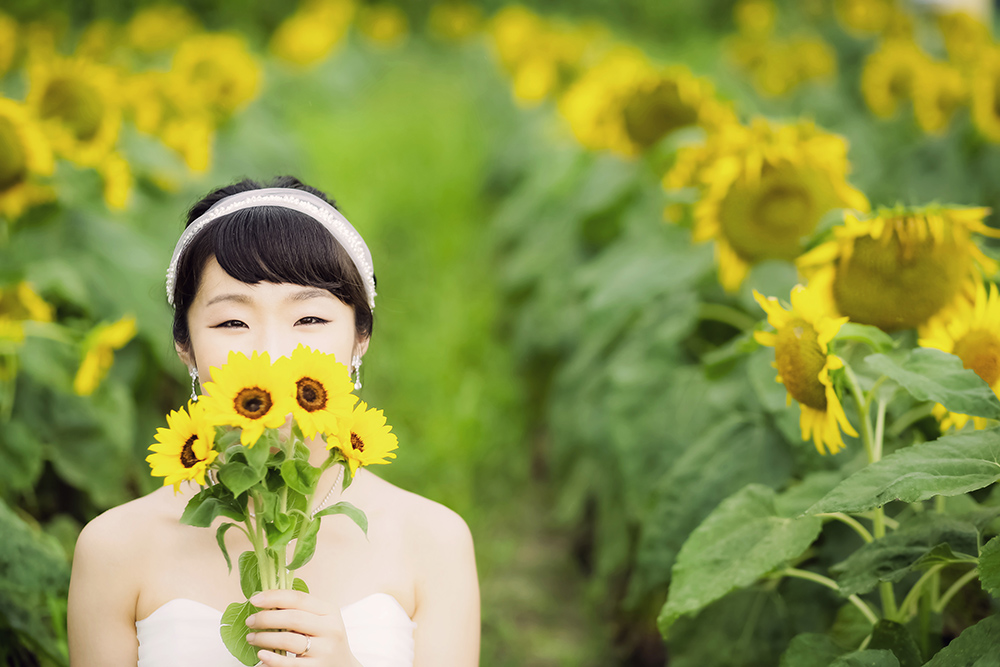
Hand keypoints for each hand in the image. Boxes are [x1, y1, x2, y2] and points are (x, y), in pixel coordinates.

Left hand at [245, 589, 362, 665]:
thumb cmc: (325, 640)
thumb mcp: (321, 620)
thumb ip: (301, 610)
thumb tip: (266, 600)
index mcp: (329, 612)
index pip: (299, 598)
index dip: (274, 597)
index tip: (254, 599)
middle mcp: (330, 629)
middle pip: (292, 618)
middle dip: (266, 618)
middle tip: (250, 621)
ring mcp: (325, 650)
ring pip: (288, 640)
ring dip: (265, 638)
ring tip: (252, 638)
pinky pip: (289, 663)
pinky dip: (272, 659)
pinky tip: (261, 655)